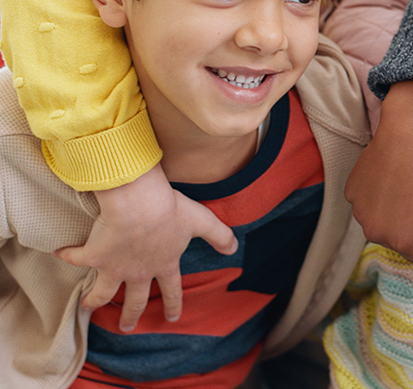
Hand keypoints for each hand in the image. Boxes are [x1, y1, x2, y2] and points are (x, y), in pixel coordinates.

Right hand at [55, 163, 236, 331]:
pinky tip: (60, 253)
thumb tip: (234, 248)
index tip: (173, 318)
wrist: (139, 204)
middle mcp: (139, 271)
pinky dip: (68, 255)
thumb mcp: (202, 221)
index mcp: (165, 264)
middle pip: (136, 299)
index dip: (174, 304)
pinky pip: (77, 257)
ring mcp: (115, 266)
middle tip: (127, 327)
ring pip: (102, 291)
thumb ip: (220, 235)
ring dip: (94, 299)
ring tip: (87, 306)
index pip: (172, 289)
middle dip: (131, 315)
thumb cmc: (171, 210)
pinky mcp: (93, 255)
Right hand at [345, 82, 412, 269]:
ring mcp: (359, 212)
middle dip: (405, 224)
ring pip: (377, 221)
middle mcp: (374, 234)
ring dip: (388, 210)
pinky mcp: (350, 192)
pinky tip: (387, 176)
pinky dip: (374, 194)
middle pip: (393, 238)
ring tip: (403, 185)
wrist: (411, 136)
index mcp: (401, 242)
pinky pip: (364, 202)